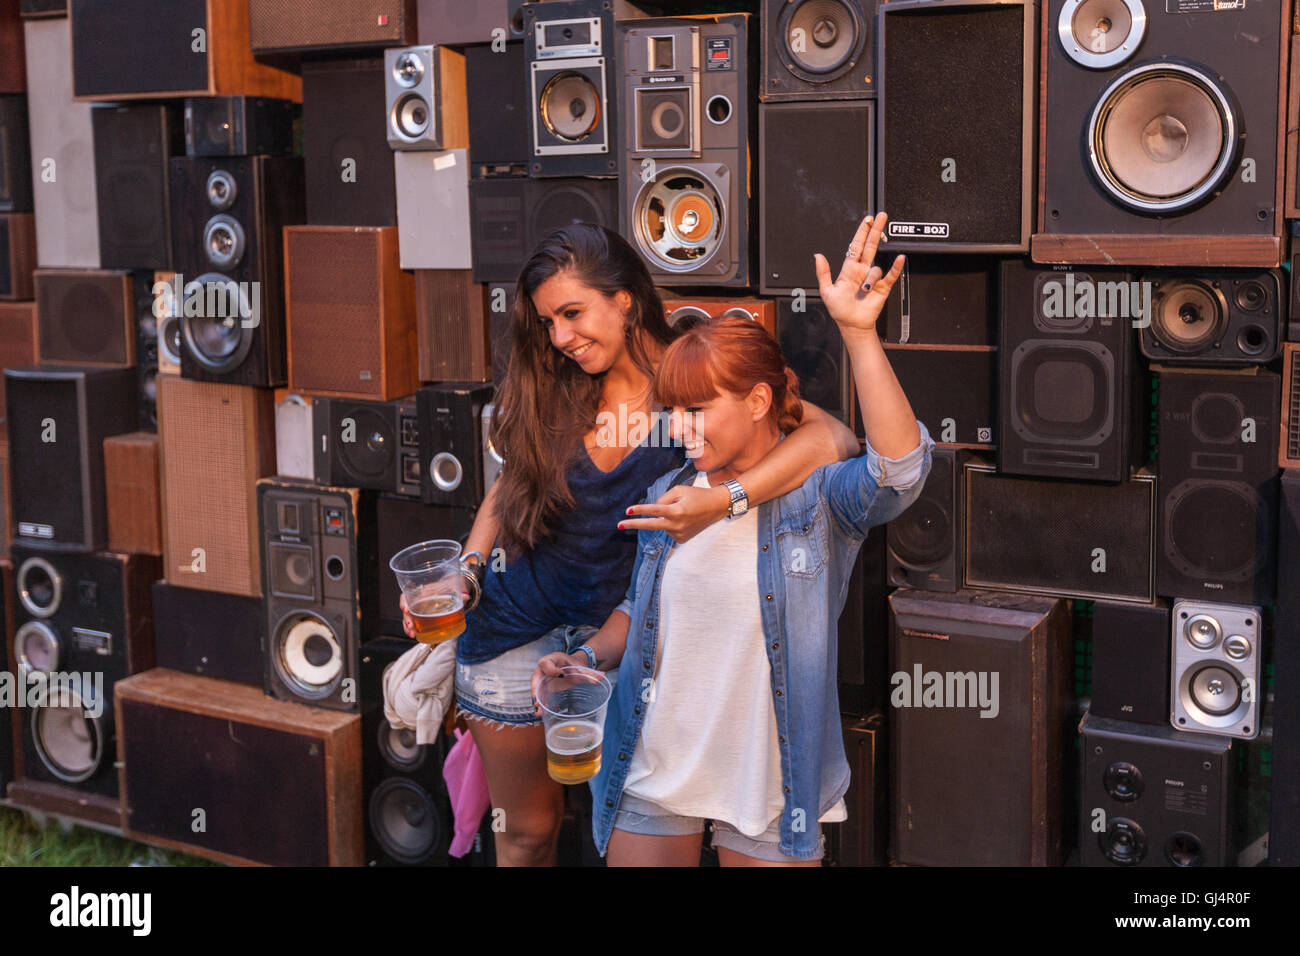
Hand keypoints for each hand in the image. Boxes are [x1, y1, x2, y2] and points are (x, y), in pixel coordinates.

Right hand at [399, 584, 470, 639]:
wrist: (455, 587)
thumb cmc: (452, 585)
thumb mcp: (456, 586)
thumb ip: (460, 591)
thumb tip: (466, 596)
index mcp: (423, 591)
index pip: (408, 595)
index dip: (404, 602)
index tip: (405, 610)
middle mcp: (418, 600)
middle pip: (407, 609)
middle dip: (406, 619)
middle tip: (411, 627)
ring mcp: (420, 609)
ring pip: (409, 618)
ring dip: (408, 627)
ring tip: (412, 634)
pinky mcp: (424, 616)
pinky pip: (415, 623)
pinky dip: (414, 629)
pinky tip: (415, 636)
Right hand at [530, 652, 585, 714]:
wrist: (572, 669)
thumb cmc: (575, 666)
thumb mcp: (582, 669)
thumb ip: (591, 674)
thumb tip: (603, 676)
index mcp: (553, 659)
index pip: (546, 663)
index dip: (551, 669)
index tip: (559, 674)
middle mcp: (544, 668)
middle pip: (535, 675)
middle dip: (535, 687)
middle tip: (537, 697)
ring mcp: (542, 678)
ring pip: (535, 687)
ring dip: (536, 698)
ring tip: (538, 709)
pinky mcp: (543, 687)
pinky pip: (539, 695)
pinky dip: (540, 703)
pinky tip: (542, 712)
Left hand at [617, 482, 729, 542]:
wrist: (716, 507)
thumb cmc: (697, 495)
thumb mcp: (679, 490)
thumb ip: (663, 499)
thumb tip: (653, 510)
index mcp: (677, 511)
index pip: (654, 510)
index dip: (639, 510)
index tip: (627, 511)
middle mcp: (678, 525)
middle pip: (651, 526)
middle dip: (634, 525)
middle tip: (619, 525)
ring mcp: (680, 534)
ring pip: (662, 525)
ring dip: (665, 518)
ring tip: (682, 511)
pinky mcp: (682, 539)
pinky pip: (669, 531)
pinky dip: (671, 525)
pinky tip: (683, 520)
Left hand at [812, 212, 904, 334]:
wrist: (852, 325)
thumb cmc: (839, 309)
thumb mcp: (826, 291)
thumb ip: (822, 273)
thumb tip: (817, 256)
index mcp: (849, 269)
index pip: (856, 246)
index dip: (861, 232)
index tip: (867, 220)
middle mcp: (862, 270)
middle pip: (871, 245)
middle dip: (875, 230)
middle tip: (881, 216)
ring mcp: (873, 278)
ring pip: (876, 268)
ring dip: (871, 277)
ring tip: (864, 289)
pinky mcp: (883, 287)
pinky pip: (891, 275)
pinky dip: (896, 267)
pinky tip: (899, 259)